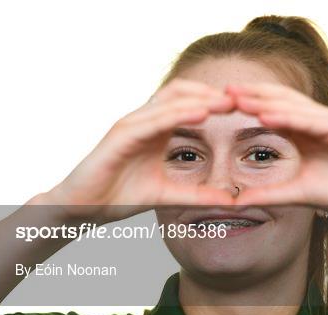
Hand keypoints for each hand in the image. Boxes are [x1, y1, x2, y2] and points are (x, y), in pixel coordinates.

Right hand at [38, 79, 234, 223]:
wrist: (82, 208)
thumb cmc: (118, 197)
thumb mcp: (166, 195)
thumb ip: (195, 194)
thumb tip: (228, 201)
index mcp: (155, 130)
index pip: (188, 103)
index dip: (215, 102)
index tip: (245, 109)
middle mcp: (144, 121)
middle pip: (182, 93)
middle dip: (213, 94)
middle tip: (243, 99)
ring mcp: (131, 125)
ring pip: (170, 101)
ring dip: (201, 98)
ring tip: (228, 102)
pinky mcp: (120, 135)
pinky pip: (154, 119)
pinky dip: (177, 114)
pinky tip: (201, 114)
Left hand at [226, 82, 327, 221]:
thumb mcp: (298, 192)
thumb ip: (270, 193)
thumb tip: (237, 200)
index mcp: (304, 130)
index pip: (272, 110)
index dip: (247, 105)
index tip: (218, 105)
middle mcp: (316, 120)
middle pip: (279, 100)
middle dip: (251, 95)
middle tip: (222, 91)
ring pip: (294, 106)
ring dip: (265, 101)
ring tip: (238, 98)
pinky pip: (314, 121)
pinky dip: (291, 117)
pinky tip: (268, 116)